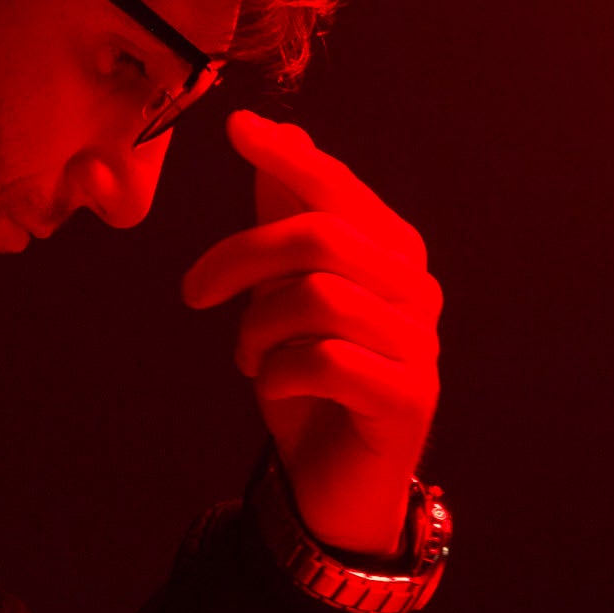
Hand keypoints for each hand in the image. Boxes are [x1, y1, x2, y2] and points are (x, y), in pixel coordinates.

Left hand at [181, 109, 441, 553]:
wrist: (331, 484)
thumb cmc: (309, 382)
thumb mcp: (284, 293)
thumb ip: (287, 218)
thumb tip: (279, 131)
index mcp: (392, 252)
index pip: (338, 189)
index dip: (289, 157)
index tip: (238, 128)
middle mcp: (416, 290)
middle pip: (322, 237)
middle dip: (241, 256)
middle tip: (194, 292)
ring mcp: (420, 345)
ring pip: (319, 298)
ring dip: (258, 327)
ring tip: (247, 355)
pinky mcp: (408, 399)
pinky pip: (326, 361)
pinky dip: (280, 371)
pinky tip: (273, 386)